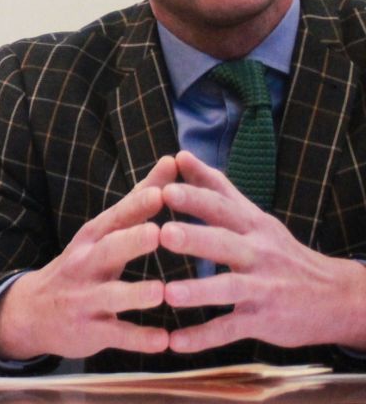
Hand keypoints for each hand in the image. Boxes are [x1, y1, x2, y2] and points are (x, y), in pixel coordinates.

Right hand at [0, 155, 177, 359]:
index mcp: (93, 237)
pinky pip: (116, 335)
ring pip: (112, 295)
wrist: (32, 311)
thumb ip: (139, 202)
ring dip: (136, 294)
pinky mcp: (90, 331)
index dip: (137, 206)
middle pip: (109, 250)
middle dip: (132, 242)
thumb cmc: (82, 265)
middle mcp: (86, 264)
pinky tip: (163, 341)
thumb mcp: (102, 232)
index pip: (116, 217)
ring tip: (160, 292)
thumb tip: (174, 161)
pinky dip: (139, 338)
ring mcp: (86, 298)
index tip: (162, 191)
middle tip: (158, 233)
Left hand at [161, 150, 365, 352]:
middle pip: (225, 243)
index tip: (164, 188)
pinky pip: (230, 330)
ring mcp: (262, 288)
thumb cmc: (280, 252)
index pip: (221, 208)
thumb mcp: (253, 217)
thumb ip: (215, 187)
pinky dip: (203, 338)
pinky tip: (175, 343)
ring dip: (199, 292)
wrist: (336, 297)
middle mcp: (257, 254)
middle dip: (195, 238)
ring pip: (229, 289)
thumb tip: (180, 155)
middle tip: (163, 233)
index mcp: (251, 226)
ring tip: (169, 293)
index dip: (194, 198)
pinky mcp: (262, 320)